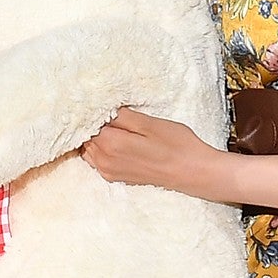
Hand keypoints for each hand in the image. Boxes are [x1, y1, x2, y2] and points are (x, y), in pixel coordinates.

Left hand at [81, 108, 227, 198]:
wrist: (192, 172)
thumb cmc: (176, 145)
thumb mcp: (149, 123)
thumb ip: (121, 116)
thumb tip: (101, 108)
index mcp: (111, 144)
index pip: (86, 122)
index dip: (91, 110)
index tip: (99, 101)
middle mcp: (104, 161)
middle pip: (84, 136)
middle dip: (91, 122)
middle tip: (106, 109)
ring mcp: (108, 171)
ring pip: (89, 148)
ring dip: (94, 135)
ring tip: (112, 123)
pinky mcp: (115, 177)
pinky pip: (96, 159)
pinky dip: (99, 148)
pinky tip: (115, 139)